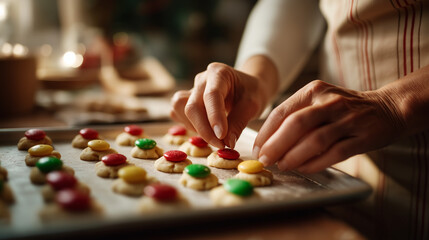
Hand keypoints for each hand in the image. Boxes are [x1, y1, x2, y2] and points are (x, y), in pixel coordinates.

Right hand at [170, 62, 268, 148]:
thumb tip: (227, 143)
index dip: (215, 118)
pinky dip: (188, 124)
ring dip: (194, 127)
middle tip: (221, 144)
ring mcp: (192, 89)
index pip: (212, 95)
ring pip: (179, 107)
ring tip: (213, 135)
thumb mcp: (253, 105)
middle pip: (192, 105)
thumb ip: (239, 123)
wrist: (247, 87)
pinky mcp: (186, 100)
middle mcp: (202, 80)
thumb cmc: (251, 92)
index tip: (222, 137)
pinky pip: (177, 112)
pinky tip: (205, 130)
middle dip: (204, 130)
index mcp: (219, 73)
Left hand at [253, 80, 405, 172]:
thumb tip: (269, 141)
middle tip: (264, 159)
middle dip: (275, 145)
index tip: (257, 148)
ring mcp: (347, 119)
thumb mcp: (319, 101)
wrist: (388, 108)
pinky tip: (303, 169)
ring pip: (314, 140)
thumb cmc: (344, 109)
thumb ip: (297, 116)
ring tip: (282, 166)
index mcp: (314, 91)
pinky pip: (334, 153)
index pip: (282, 111)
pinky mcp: (362, 137)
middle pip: (295, 125)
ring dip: (293, 156)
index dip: (266, 132)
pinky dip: (315, 163)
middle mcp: (329, 102)